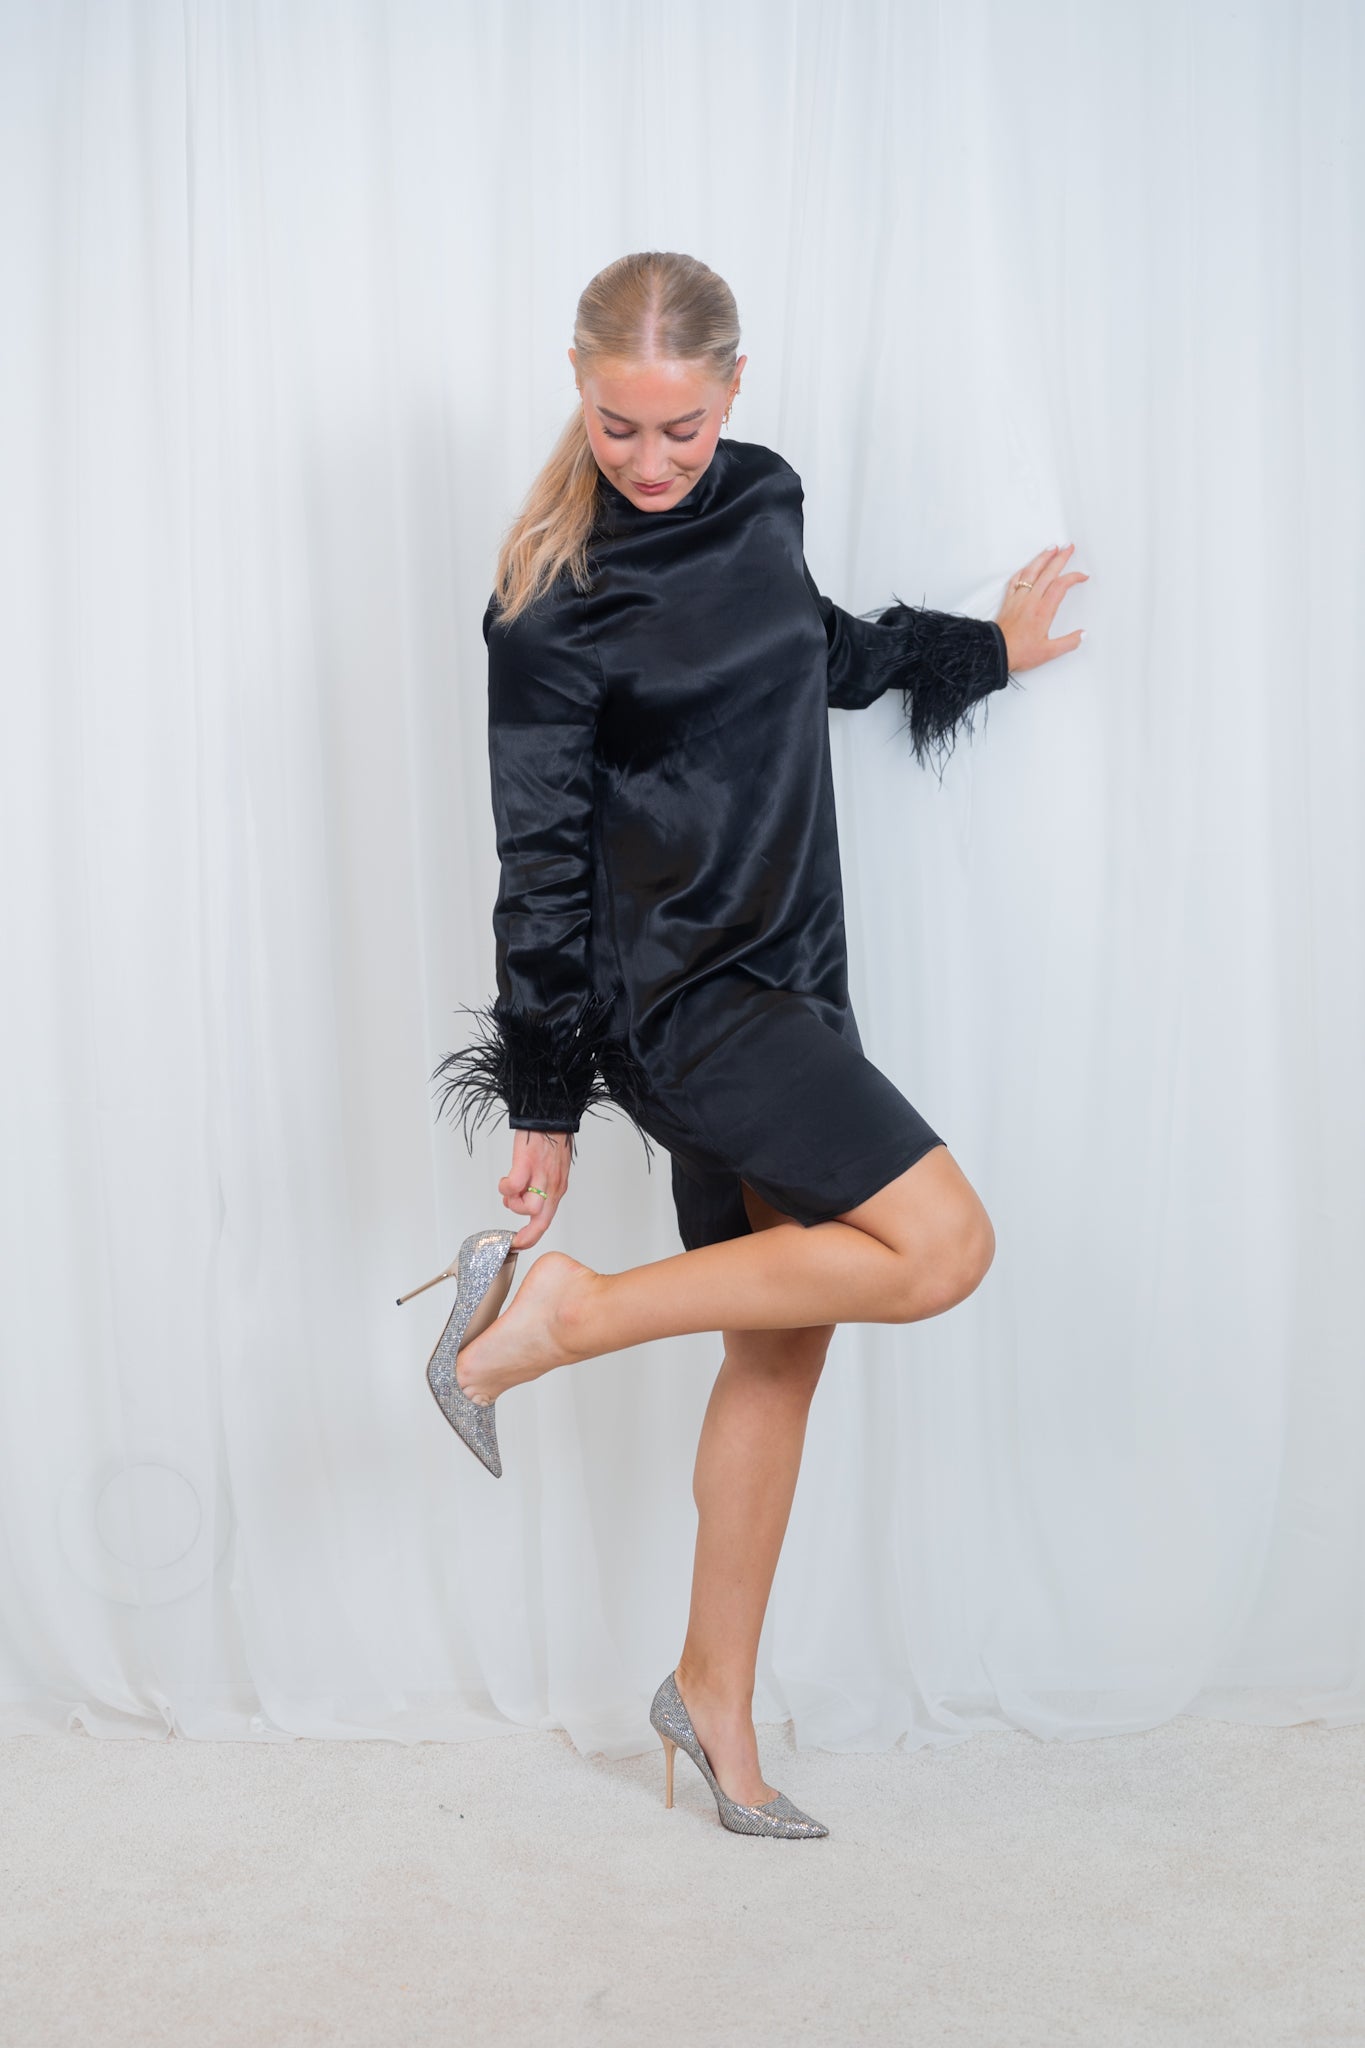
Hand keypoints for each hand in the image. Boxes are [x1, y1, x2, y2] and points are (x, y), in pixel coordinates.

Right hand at [498, 1129, 571, 1249]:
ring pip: (529, 1207)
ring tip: (510, 1190)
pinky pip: (514, 1185)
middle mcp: (552, 1186)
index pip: (547, 1220)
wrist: (552, 1116)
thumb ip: (542, 1186)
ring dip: (513, 1204)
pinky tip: (505, 1179)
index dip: (533, 1236)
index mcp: (557, 1188)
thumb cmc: (551, 1140)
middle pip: (541, 1221)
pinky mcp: (527, 1163)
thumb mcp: (552, 1169)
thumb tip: (524, 1197)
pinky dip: (505, 1187)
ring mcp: (541, 1175)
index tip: (521, 1244)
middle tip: (513, 1239)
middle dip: (526, 1235)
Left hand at [995, 544, 1088, 672]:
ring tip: (1051, 548)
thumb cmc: (1019, 652)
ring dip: (1043, 558)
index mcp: (1043, 610)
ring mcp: (1018, 599)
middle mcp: (1031, 601)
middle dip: (1061, 557)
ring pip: (1031, 571)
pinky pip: (1016, 580)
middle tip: (1069, 547)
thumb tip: (1082, 634)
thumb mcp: (1049, 652)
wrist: (995, 652)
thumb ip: (1068, 642)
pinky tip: (1028, 566)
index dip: (1073, 577)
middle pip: (1048, 572)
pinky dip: (1024, 570)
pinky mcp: (1009, 601)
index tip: (1082, 576)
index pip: (1061, 586)